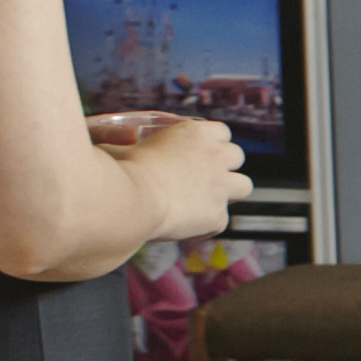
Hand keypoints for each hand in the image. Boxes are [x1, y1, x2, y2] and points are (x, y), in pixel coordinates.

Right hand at [107, 115, 247, 241]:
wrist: (128, 201)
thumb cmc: (117, 170)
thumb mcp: (120, 145)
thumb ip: (125, 141)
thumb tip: (116, 140)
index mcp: (196, 133)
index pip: (221, 132)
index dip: (212, 144)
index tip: (199, 155)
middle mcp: (216, 156)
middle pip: (237, 156)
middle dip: (224, 166)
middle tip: (203, 179)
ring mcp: (221, 186)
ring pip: (244, 186)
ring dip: (228, 192)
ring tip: (205, 202)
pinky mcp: (217, 215)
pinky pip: (221, 221)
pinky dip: (207, 225)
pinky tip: (187, 229)